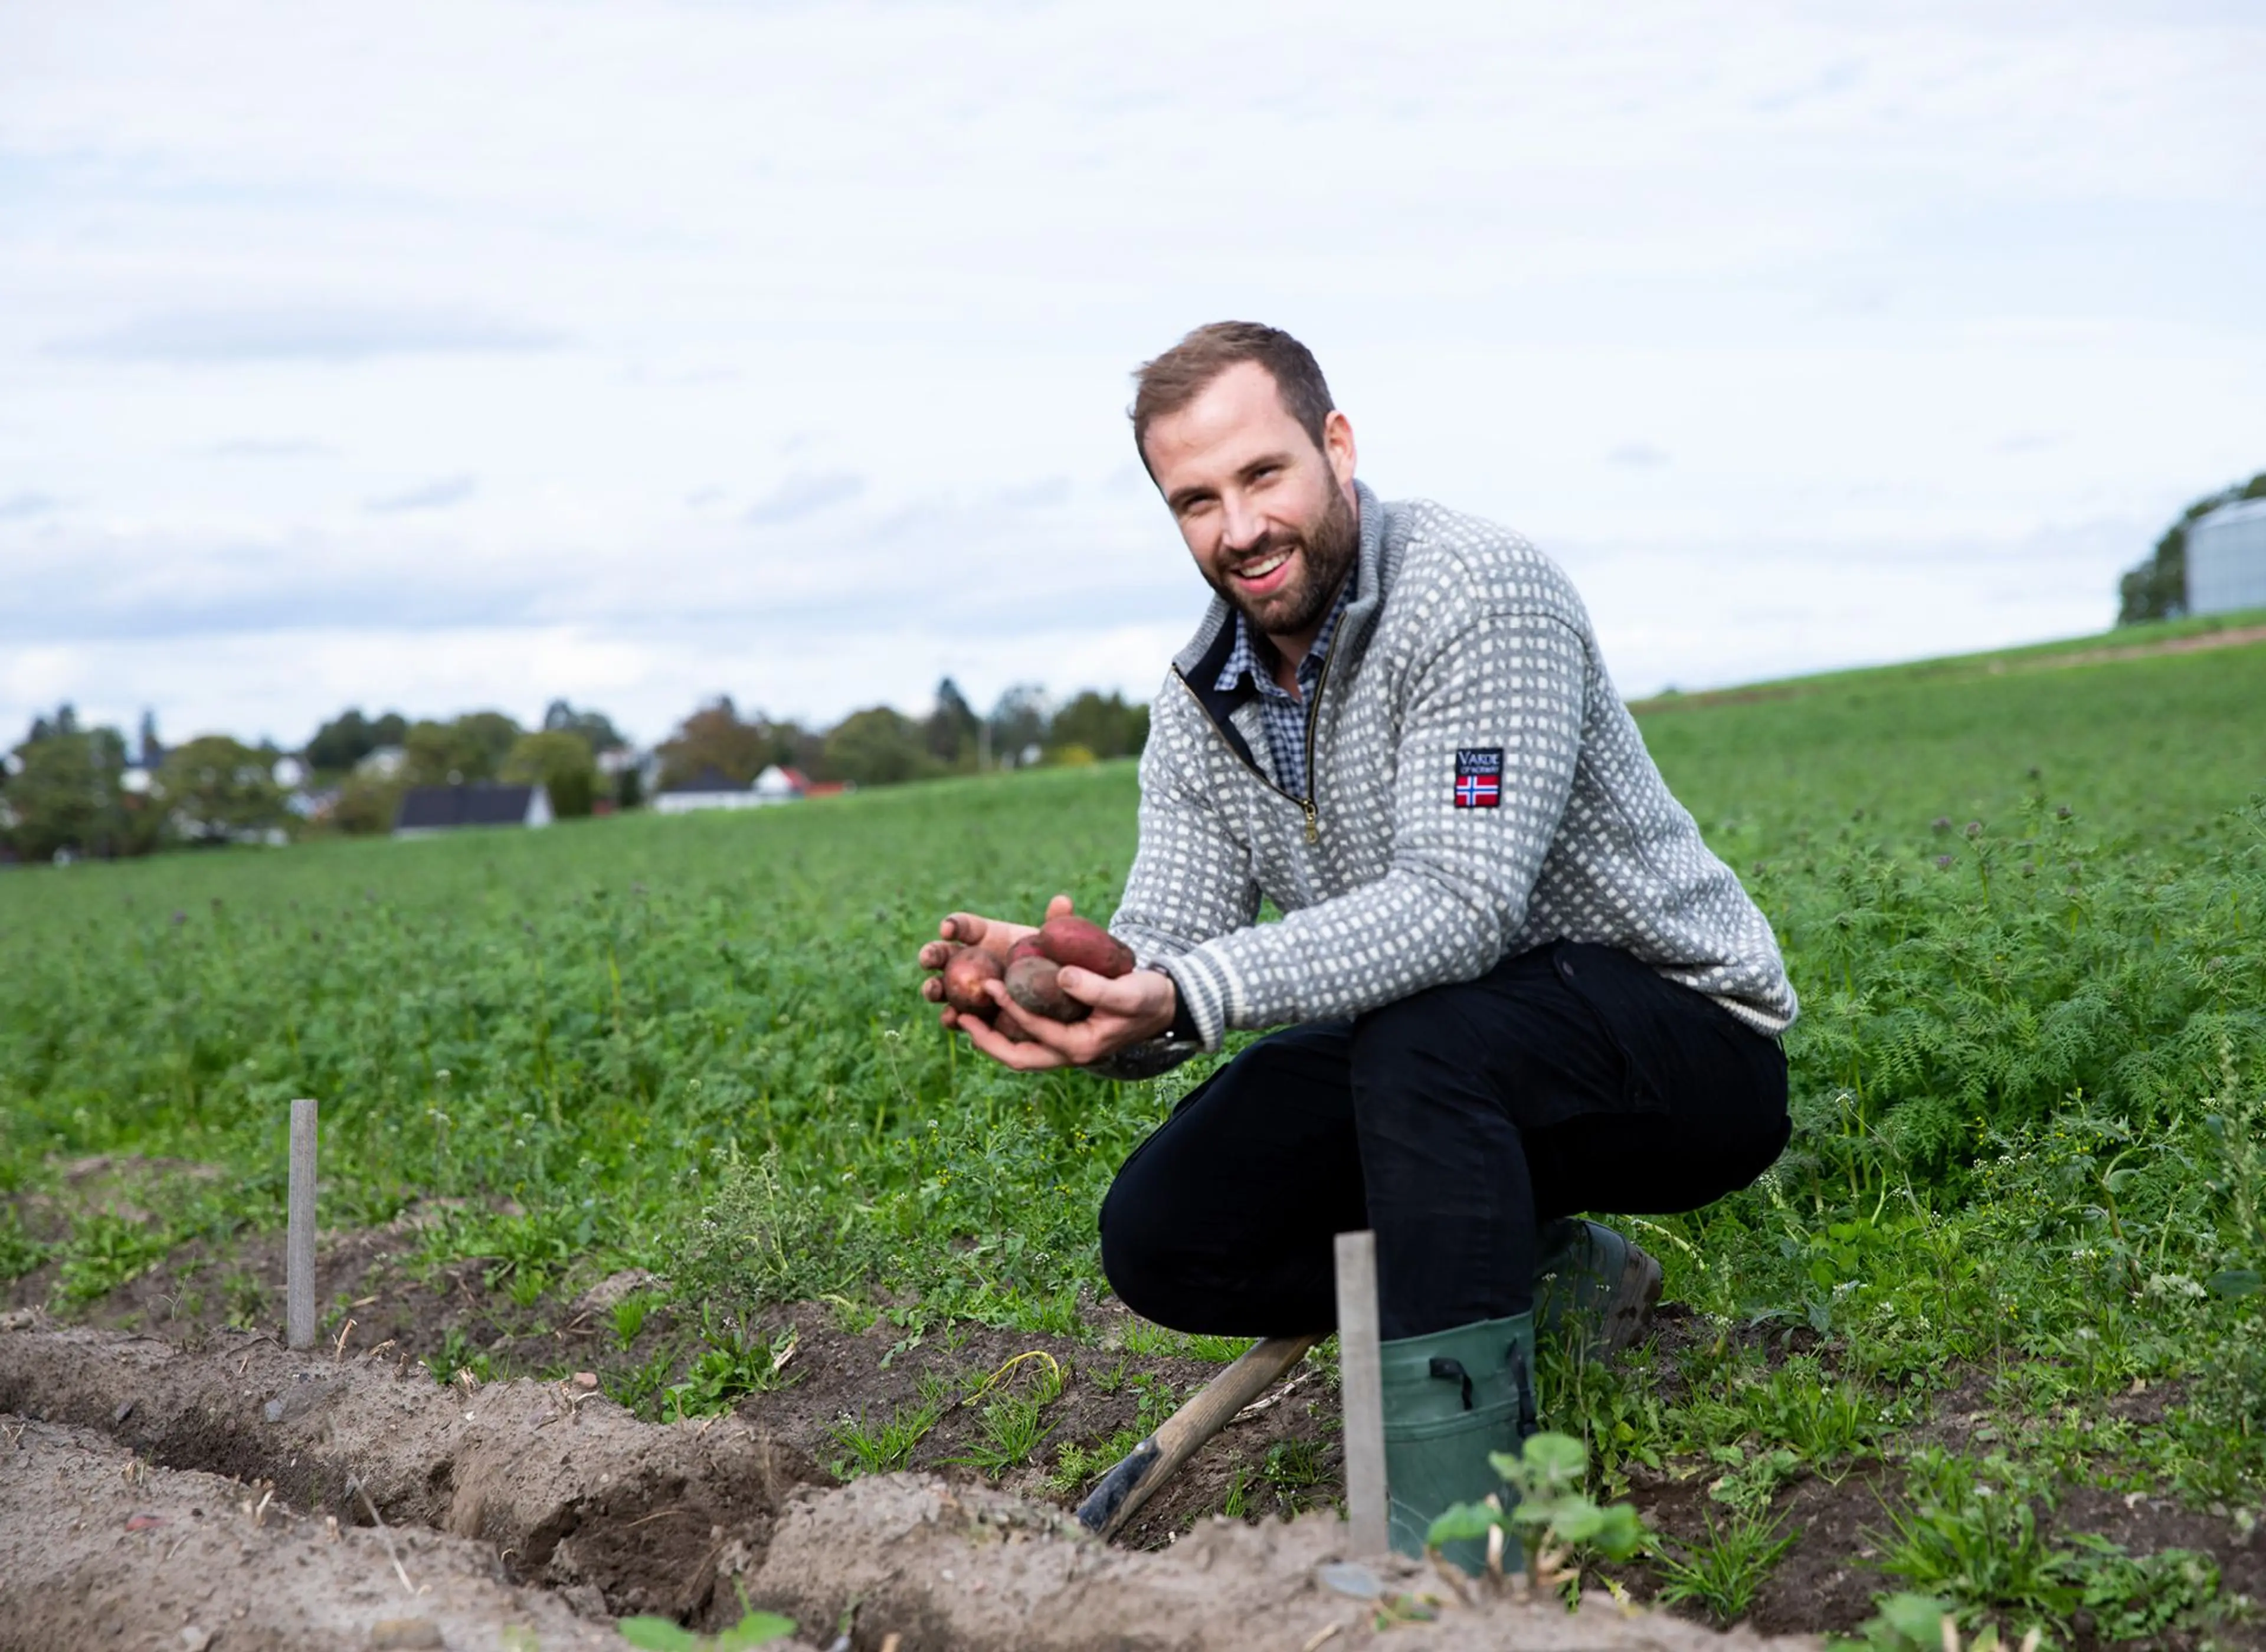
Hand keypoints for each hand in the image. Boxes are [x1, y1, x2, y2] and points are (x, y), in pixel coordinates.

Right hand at [916, 893, 1069, 1003]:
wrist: (1057, 997)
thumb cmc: (1052, 962)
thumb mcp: (1055, 944)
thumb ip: (1057, 923)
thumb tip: (1063, 901)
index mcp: (982, 935)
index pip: (962, 925)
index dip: (953, 925)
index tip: (948, 929)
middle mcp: (967, 960)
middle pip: (941, 954)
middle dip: (931, 954)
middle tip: (928, 958)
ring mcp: (966, 988)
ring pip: (940, 985)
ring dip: (932, 987)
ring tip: (932, 990)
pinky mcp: (972, 1014)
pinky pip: (956, 1016)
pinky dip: (951, 1018)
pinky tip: (951, 1018)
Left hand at [961, 960, 1177, 1070]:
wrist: (1165, 1004)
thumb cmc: (1148, 997)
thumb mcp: (1127, 991)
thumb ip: (1095, 986)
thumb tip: (1060, 975)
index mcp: (1081, 1046)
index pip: (1035, 1030)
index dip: (1010, 1007)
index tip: (990, 983)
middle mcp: (1069, 1054)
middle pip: (1017, 1057)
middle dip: (985, 1040)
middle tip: (958, 1017)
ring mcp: (1065, 1049)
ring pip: (1019, 1053)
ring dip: (991, 1039)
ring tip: (965, 1016)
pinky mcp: (1065, 1037)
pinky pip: (1027, 1040)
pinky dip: (1007, 1030)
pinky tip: (992, 1010)